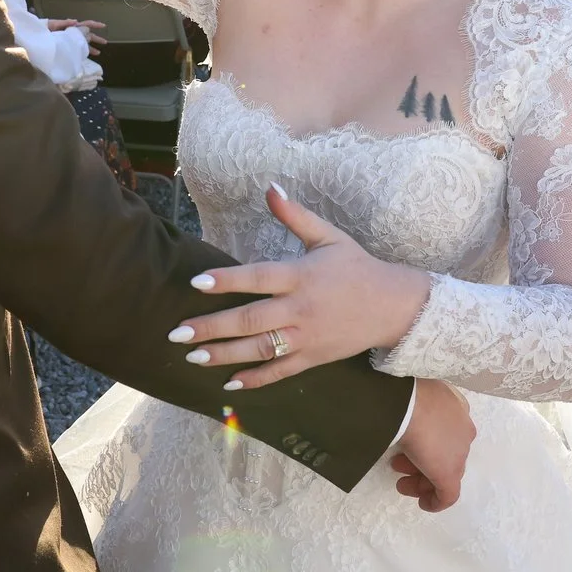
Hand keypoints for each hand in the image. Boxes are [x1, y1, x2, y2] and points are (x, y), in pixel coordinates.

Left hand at [46, 16, 104, 55]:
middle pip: (87, 34)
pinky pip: (76, 49)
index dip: (94, 24)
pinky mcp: (66, 46)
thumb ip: (64, 23)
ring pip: (83, 43)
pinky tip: (86, 56)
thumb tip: (76, 21)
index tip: (103, 26)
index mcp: (71, 26)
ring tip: (98, 52)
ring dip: (91, 47)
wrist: (36, 38)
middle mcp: (72, 33)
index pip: (85, 24)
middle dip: (96, 38)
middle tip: (105, 42)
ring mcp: (70, 39)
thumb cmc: (44, 29)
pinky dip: (82, 52)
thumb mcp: (53, 24)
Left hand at [171, 184, 432, 389]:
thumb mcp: (329, 236)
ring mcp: (306, 337)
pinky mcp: (313, 358)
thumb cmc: (356, 267)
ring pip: (259, 349)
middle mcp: (300, 309)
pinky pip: (279, 371)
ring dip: (224, 355)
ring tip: (193, 358)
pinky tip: (228, 385)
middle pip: (250, 319)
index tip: (196, 282)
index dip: (227, 279)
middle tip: (177, 333)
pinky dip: (255, 379)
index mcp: (301, 276)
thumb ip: (296, 215)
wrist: (394, 306)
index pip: (258, 277)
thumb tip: (270, 187)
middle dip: (212, 327)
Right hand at [391, 378, 473, 511]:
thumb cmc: (408, 399)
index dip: (426, 444)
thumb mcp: (414, 399)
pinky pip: (448, 494)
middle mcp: (463, 431)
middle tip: (398, 467)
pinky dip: (435, 501)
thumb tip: (406, 416)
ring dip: (421, 480)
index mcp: (458, 410)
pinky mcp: (450, 475)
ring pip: (444, 472)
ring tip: (401, 483)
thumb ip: (417, 409)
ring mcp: (458, 454)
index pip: (446, 434)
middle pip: (445, 454)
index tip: (406, 449)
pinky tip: (423, 504)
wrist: (411, 407)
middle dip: (421, 463)